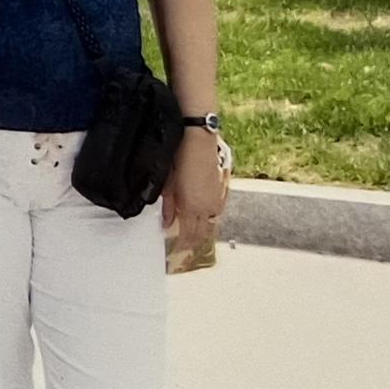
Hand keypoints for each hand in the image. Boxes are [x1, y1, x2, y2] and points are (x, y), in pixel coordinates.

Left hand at [162, 131, 227, 247]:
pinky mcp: (223, 188)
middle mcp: (208, 206)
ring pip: (212, 221)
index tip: (178, 250)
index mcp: (192, 207)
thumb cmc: (179, 158)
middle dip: (194, 241)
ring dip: (203, 228)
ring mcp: (217, 197)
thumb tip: (166, 222)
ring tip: (193, 233)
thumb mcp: (167, 184)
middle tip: (186, 246)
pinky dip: (209, 215)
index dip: (184, 244)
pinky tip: (203, 214)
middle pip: (203, 231)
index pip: (189, 234)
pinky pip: (217, 209)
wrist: (196, 138)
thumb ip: (167, 206)